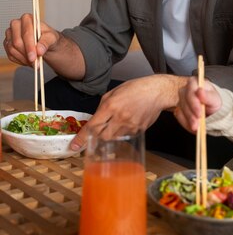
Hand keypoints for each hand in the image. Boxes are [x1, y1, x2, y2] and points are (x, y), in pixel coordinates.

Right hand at [4, 14, 59, 66]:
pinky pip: (10, 55)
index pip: (26, 33)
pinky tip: (28, 61)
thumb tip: (39, 50)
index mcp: (27, 19)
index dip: (29, 46)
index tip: (34, 57)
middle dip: (26, 54)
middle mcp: (16, 25)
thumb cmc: (48, 37)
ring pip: (12, 49)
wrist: (45, 43)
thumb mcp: (52, 38)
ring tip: (34, 62)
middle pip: (17, 42)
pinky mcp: (7, 44)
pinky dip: (20, 61)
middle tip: (35, 63)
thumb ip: (46, 43)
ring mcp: (10, 34)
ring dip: (24, 59)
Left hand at [70, 74, 184, 150]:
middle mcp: (120, 117)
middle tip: (98, 131)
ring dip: (110, 134)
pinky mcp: (139, 130)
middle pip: (101, 136)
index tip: (73, 146)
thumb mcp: (114, 92)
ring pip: (113, 138)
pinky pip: (125, 136)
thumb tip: (96, 119)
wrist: (158, 91)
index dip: (81, 138)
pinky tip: (127, 122)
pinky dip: (122, 132)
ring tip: (115, 123)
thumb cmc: (136, 88)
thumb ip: (103, 106)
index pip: (92, 126)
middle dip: (97, 136)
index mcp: (111, 106)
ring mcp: (130, 125)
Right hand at [175, 77, 221, 132]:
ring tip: (197, 127)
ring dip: (188, 120)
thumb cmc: (214, 102)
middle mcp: (185, 90)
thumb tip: (200, 91)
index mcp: (194, 83)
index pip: (190, 91)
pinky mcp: (179, 109)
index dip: (194, 103)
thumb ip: (208, 96)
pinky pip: (179, 117)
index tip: (199, 113)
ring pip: (181, 110)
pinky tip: (192, 126)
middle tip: (198, 124)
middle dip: (191, 115)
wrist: (213, 110)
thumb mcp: (215, 99)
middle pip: (184, 102)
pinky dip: (185, 123)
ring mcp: (181, 100)